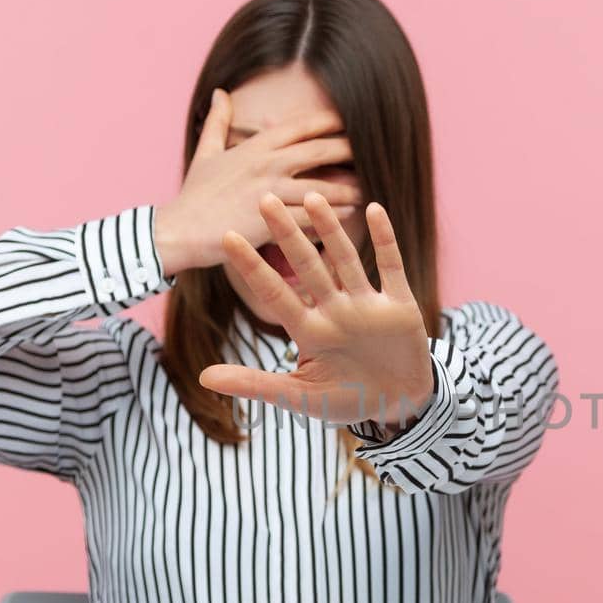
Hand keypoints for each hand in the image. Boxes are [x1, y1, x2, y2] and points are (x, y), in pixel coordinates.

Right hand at [152, 89, 361, 275]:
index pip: (298, 127)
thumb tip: (220, 93)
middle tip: (372, 150)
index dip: (326, 121)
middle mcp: (265, 165)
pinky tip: (349, 217)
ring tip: (367, 189)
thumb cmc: (194, 195)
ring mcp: (268, 193)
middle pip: (317, 151)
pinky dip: (331, 217)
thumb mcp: (206, 153)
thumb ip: (218, 122)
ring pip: (320, 188)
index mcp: (254, 147)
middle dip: (347, 149)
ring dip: (347, 189)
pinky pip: (310, 219)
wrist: (178, 230)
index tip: (348, 119)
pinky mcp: (270, 222)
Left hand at [198, 192, 434, 426]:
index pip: (274, 293)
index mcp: (309, 331)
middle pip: (307, 266)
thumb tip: (203, 377)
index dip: (252, 266)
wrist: (398, 407)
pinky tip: (373, 209)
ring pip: (345, 259)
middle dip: (287, 235)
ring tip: (313, 196)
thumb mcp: (299, 397)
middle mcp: (334, 311)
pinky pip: (390, 267)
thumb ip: (255, 384)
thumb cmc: (346, 401)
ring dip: (331, 230)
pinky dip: (384, 239)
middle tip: (264, 199)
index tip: (228, 237)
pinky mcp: (400, 306)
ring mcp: (366, 305)